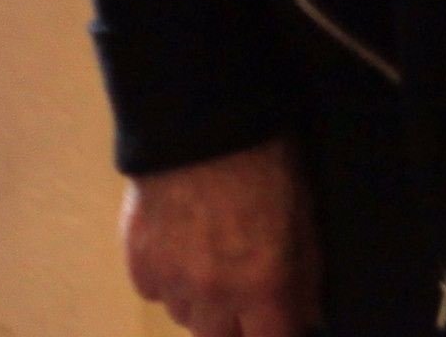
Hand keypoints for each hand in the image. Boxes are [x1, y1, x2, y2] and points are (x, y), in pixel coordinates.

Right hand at [125, 140, 314, 336]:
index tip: (281, 324)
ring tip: (214, 263)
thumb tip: (306, 315)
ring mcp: (171, 283)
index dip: (279, 333)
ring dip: (202, 304)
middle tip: (246, 300)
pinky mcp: (138, 266)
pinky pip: (156, 292)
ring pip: (186, 318)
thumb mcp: (304, 215)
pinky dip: (170, 281)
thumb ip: (303, 274)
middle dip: (235, 327)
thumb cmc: (267, 163)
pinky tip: (182, 248)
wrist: (200, 129)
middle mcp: (214, 294)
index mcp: (263, 283)